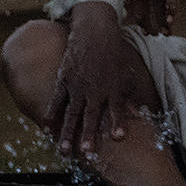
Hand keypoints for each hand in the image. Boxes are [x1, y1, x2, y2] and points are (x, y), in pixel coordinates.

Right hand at [50, 3, 151, 157]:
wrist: (94, 32)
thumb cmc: (114, 55)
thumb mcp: (126, 73)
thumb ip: (129, 95)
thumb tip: (138, 114)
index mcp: (112, 87)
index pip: (116, 109)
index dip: (117, 123)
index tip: (118, 138)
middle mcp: (95, 89)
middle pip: (91, 116)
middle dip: (88, 135)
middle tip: (86, 153)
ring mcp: (77, 85)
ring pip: (72, 113)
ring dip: (68, 132)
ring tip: (64, 150)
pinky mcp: (64, 80)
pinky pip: (56, 100)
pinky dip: (51, 115)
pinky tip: (47, 129)